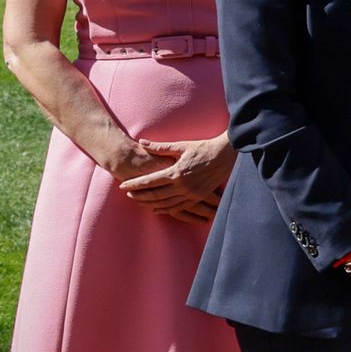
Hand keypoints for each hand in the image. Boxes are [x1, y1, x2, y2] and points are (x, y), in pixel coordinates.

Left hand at [117, 137, 234, 221]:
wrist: (227, 155)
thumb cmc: (203, 147)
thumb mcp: (181, 146)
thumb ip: (160, 147)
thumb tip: (142, 142)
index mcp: (176, 172)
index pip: (150, 181)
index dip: (135, 184)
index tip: (123, 186)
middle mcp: (182, 186)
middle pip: (154, 195)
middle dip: (139, 195)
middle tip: (127, 195)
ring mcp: (191, 193)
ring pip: (165, 203)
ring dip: (150, 203)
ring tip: (139, 201)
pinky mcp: (198, 196)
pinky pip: (178, 207)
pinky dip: (166, 209)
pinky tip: (157, 209)